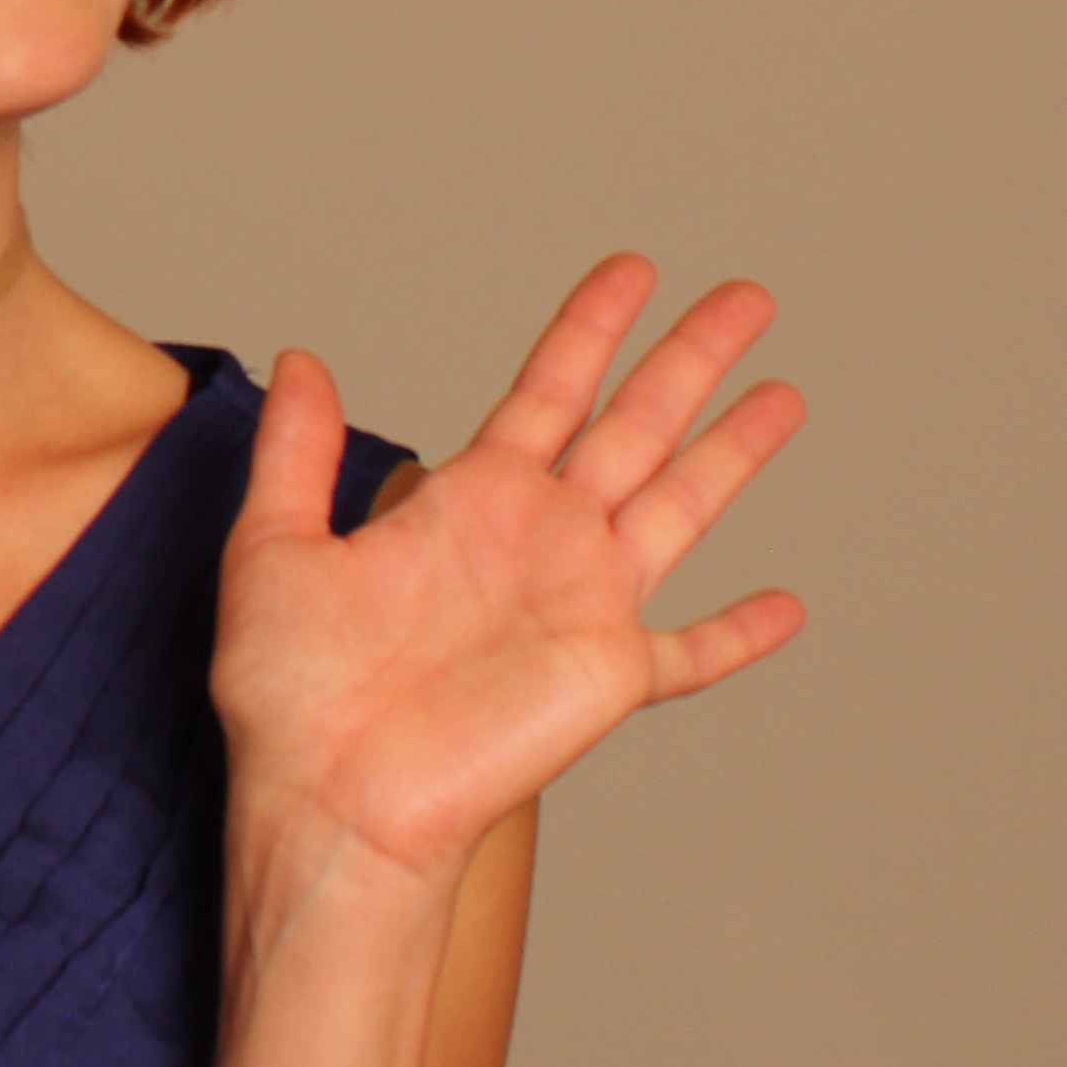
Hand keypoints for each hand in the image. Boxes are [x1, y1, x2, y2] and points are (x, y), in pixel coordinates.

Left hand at [213, 257, 805, 891]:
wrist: (329, 796)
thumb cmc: (291, 693)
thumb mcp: (276, 547)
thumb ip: (299, 454)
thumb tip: (300, 361)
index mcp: (468, 501)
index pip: (547, 391)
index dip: (591, 328)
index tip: (634, 270)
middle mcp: (537, 541)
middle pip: (633, 425)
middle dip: (689, 359)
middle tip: (746, 296)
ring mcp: (581, 607)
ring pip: (678, 506)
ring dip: (733, 452)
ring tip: (784, 394)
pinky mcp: (607, 678)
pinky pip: (691, 653)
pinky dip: (741, 633)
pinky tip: (790, 606)